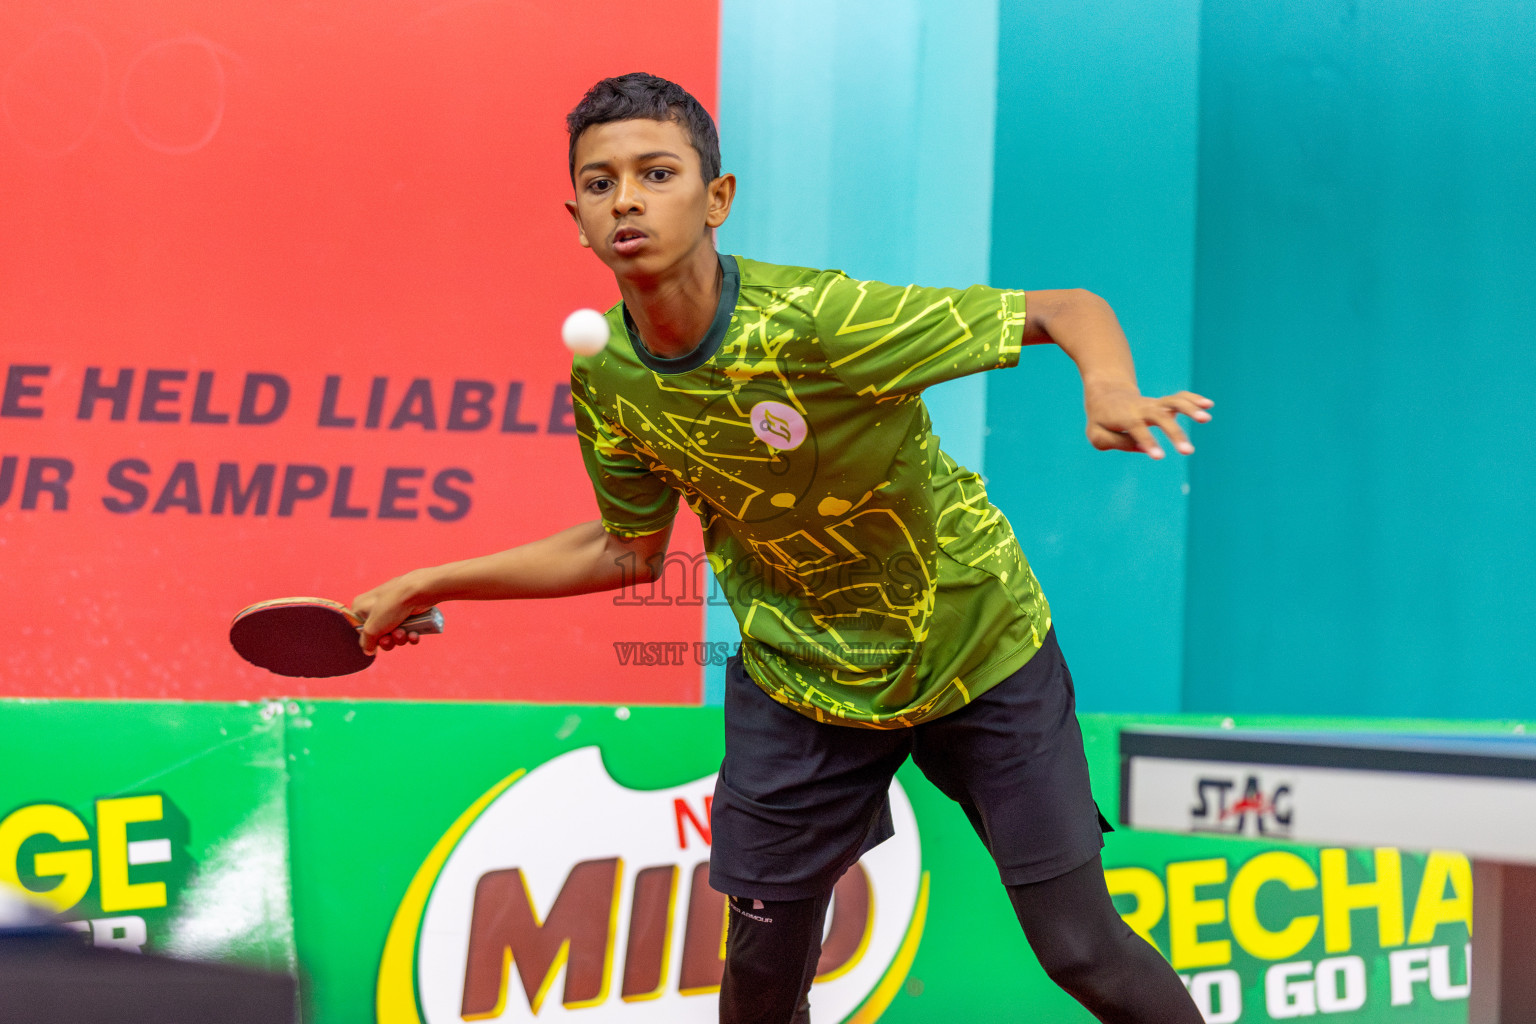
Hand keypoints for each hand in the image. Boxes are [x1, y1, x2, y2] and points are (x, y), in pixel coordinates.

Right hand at [352, 574, 434, 653]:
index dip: (368, 639)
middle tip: (391, 638)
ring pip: (394, 634)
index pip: (359, 630)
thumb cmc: (391, 606)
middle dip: (387, 641)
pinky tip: (414, 634)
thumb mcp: (372, 629)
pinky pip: (407, 630)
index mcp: (361, 607)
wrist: (419, 592)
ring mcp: (393, 610)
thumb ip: (366, 642)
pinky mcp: (408, 612)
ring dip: (400, 638)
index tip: (375, 641)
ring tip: (404, 633)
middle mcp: (376, 608)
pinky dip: (411, 635)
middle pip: (379, 635)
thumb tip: (368, 650)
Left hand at [1084, 384, 1212, 458]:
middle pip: (1160, 417)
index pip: (1137, 430)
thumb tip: (1143, 448)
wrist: (1106, 393)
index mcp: (1124, 418)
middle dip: (1175, 433)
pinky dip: (1194, 399)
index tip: (1160, 456)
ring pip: (1173, 402)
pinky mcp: (1162, 403)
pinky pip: (1179, 398)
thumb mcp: (1097, 435)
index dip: (1148, 442)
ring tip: (1207, 418)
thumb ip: (1117, 442)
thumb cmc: (1100, 419)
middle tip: (1189, 452)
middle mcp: (1141, 409)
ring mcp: (1153, 404)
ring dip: (1190, 409)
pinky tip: (1209, 405)